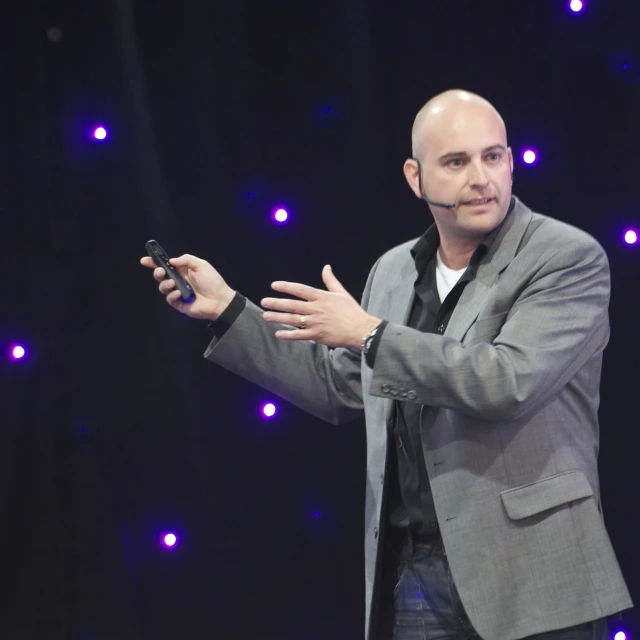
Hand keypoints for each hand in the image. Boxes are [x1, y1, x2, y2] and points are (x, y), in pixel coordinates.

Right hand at [140, 254, 235, 320]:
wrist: (220, 300)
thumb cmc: (213, 282)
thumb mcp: (201, 265)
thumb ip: (186, 260)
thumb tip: (171, 261)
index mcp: (183, 271)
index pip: (166, 266)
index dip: (154, 263)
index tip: (144, 260)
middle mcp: (179, 281)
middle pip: (161, 276)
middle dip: (157, 273)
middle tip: (161, 272)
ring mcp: (178, 293)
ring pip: (163, 288)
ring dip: (165, 284)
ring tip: (173, 284)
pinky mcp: (179, 304)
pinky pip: (169, 299)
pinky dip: (172, 295)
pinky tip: (179, 294)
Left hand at [261, 265, 380, 349]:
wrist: (360, 329)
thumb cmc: (352, 311)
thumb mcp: (342, 293)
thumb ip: (331, 281)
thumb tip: (326, 267)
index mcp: (322, 297)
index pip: (300, 290)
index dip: (286, 287)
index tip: (274, 285)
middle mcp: (316, 309)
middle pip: (293, 305)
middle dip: (277, 303)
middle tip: (264, 302)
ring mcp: (315, 323)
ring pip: (293, 320)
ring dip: (278, 318)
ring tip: (266, 316)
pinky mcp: (317, 335)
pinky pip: (300, 335)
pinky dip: (288, 335)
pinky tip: (278, 334)